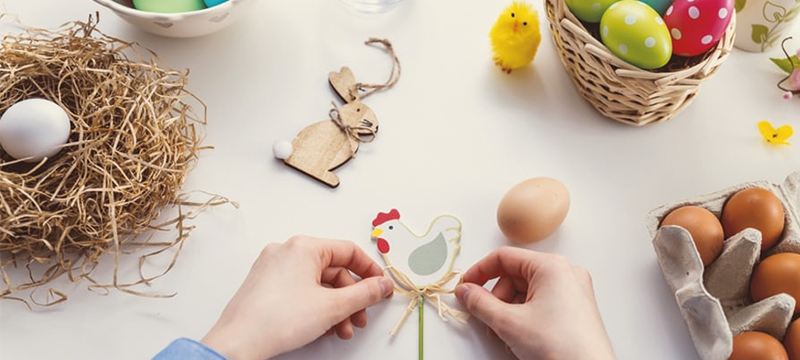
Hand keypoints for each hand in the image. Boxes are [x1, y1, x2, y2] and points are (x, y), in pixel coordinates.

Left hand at [201, 236, 393, 359]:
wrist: (239, 343)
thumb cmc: (276, 320)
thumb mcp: (333, 307)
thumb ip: (364, 294)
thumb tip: (381, 285)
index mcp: (303, 247)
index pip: (348, 250)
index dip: (369, 271)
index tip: (380, 287)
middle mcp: (286, 252)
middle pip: (333, 270)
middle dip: (351, 298)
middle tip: (360, 316)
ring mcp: (273, 268)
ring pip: (317, 284)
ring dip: (335, 307)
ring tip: (342, 329)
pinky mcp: (265, 285)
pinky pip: (300, 290)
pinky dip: (316, 307)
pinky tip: (322, 327)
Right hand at [455, 247, 614, 359]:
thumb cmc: (560, 346)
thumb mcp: (508, 322)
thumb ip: (480, 303)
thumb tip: (466, 292)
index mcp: (551, 266)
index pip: (504, 257)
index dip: (479, 272)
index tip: (465, 288)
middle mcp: (565, 273)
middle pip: (515, 277)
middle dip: (497, 300)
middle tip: (488, 320)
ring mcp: (574, 291)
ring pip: (527, 293)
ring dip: (510, 313)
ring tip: (507, 336)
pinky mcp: (577, 309)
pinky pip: (542, 304)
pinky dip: (526, 318)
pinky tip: (523, 339)